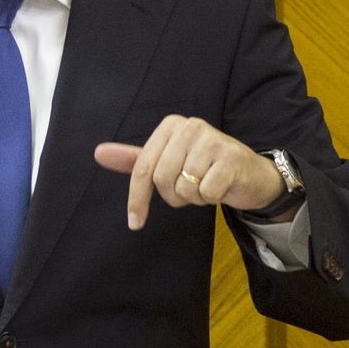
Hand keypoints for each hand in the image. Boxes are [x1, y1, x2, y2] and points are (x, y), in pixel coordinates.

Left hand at [94, 115, 285, 230]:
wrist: (250, 174)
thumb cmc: (204, 167)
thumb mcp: (168, 161)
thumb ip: (135, 159)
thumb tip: (98, 152)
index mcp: (171, 125)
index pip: (143, 168)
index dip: (137, 199)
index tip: (134, 222)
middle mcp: (190, 126)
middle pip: (162, 179)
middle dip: (174, 196)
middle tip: (190, 190)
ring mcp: (212, 140)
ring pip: (184, 188)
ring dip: (194, 197)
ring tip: (207, 184)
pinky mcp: (230, 157)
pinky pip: (205, 193)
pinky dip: (212, 197)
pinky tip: (221, 185)